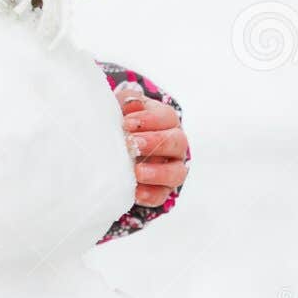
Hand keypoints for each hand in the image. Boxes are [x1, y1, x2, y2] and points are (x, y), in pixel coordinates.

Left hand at [117, 81, 188, 205]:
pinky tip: (136, 193)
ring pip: (177, 172)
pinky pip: (162, 194)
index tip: (126, 123)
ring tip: (138, 172)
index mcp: (166, 121)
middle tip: (132, 145)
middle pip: (177, 142)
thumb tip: (131, 102)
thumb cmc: (124, 123)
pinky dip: (151, 194)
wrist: (121, 146)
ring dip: (158, 172)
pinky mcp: (163, 189)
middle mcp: (175, 145)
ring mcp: (172, 168)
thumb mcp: (124, 108)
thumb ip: (129, 102)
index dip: (149, 120)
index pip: (166, 117)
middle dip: (155, 143)